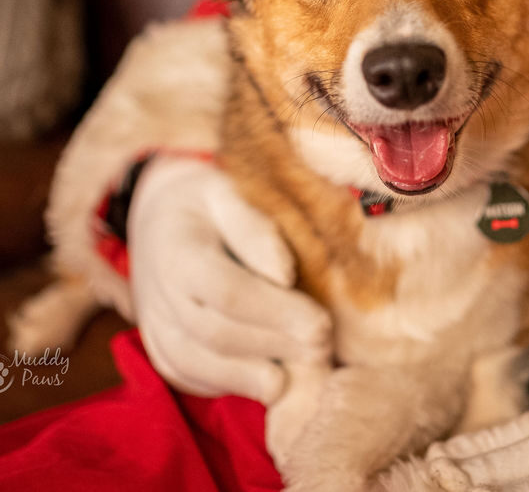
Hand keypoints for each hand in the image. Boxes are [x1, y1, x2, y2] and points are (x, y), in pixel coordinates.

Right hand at [128, 155, 331, 402]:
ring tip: (302, 370)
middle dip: (276, 345)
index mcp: (177, 251)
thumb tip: (285, 275)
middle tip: (324, 347)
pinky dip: (231, 385)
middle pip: (219, 334)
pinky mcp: (160, 348)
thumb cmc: (205, 201)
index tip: (321, 323)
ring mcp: (154, 327)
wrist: (156, 216)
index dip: (277, 312)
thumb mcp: (228, 192)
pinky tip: (270, 378)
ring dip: (254, 376)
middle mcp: (159, 296)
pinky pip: (191, 378)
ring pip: (201, 366)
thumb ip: (255, 229)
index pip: (228, 292)